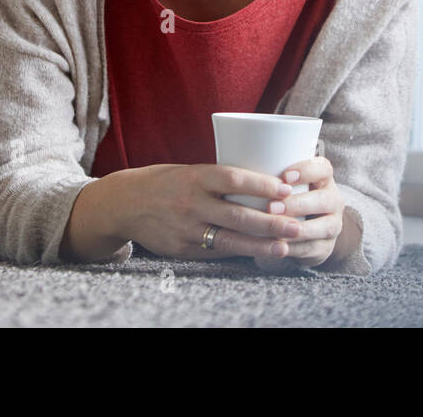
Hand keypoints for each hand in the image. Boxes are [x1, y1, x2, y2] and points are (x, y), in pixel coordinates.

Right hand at [106, 163, 304, 260]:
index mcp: (195, 176)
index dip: (261, 185)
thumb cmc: (166, 181)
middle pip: (237, 215)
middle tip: (297, 225)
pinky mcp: (182, 249)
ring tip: (285, 246)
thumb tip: (264, 183)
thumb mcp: (190, 170)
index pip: (233, 179)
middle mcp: (191, 203)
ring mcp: (186, 229)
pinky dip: (239, 252)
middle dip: (270, 222)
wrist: (125, 203)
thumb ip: (220, 178)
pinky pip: (216, 252)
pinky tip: (259, 253)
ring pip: (229, 239)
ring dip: (260, 245)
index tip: (286, 189)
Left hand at [253, 156, 345, 270]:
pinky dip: (295, 248)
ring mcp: (333, 224)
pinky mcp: (326, 247)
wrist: (302, 226)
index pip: (323, 169)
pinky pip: (313, 248)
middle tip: (272, 207)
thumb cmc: (284, 196)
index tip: (284, 177)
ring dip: (299, 229)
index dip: (306, 171)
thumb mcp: (281, 181)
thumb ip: (269, 171)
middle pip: (326, 200)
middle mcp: (333, 199)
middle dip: (298, 204)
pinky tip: (277, 246)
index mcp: (323, 178)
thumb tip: (236, 154)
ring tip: (275, 229)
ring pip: (324, 227)